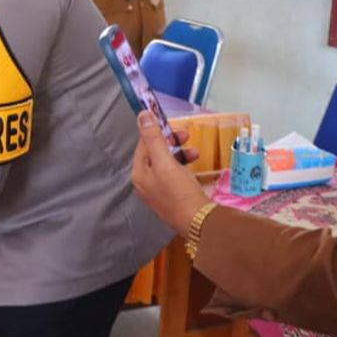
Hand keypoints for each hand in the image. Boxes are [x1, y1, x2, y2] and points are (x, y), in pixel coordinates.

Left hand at [130, 111, 205, 236]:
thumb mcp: (165, 161)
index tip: (172, 124)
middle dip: (170, 142)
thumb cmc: (179, 191)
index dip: (156, 132)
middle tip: (186, 135)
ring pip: (166, 164)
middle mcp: (145, 182)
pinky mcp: (172, 196)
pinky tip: (195, 165)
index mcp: (139, 173)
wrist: (198, 221)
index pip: (143, 145)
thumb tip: (142, 115)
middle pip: (155, 154)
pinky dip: (184, 166)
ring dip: (180, 153)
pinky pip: (175, 175)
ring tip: (195, 151)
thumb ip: (153, 138)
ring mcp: (158, 191)